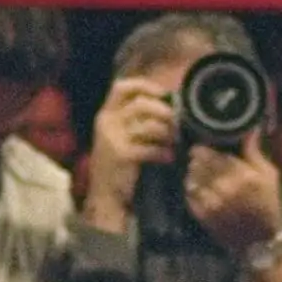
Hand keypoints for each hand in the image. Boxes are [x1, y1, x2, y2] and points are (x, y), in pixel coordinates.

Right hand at [81, 77, 178, 228]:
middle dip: (164, 111)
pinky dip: (163, 152)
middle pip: (141, 104)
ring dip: (167, 133)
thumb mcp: (117, 135)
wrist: (105, 194)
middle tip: (176, 123)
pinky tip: (168, 157)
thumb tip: (167, 104)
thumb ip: (133, 119)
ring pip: (149, 126)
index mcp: (105, 114)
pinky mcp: (122, 156)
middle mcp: (107, 122)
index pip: (121, 87)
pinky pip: (150, 148)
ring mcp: (113, 139)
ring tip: (174, 141)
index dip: (144, 86)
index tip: (163, 94)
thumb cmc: (117, 163)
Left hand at [182, 132, 281, 258]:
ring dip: (191, 172)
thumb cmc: (267, 204)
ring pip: (192, 179)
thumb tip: (249, 128)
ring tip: (195, 169)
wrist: (260, 241)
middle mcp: (226, 188)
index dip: (203, 149)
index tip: (200, 145)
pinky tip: (195, 186)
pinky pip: (189, 195)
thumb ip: (255, 152)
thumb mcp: (269, 175)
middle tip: (196, 155)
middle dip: (196, 158)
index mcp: (244, 176)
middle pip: (200, 165)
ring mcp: (213, 203)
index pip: (214, 156)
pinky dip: (190, 188)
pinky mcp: (204, 216)